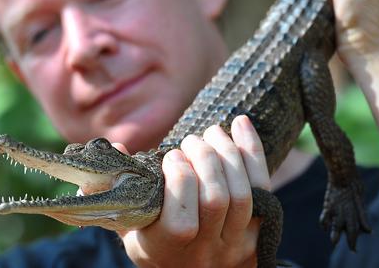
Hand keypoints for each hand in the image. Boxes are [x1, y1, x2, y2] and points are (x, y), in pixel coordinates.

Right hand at [115, 115, 270, 267]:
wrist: (191, 267)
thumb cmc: (151, 238)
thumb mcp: (126, 222)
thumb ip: (114, 189)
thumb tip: (115, 148)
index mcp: (168, 250)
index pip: (181, 221)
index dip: (179, 180)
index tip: (171, 155)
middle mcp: (206, 252)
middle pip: (215, 201)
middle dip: (204, 160)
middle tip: (190, 140)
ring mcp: (236, 244)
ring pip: (243, 196)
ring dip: (228, 154)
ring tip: (211, 133)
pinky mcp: (260, 231)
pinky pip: (264, 189)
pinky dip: (253, 152)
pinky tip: (240, 124)